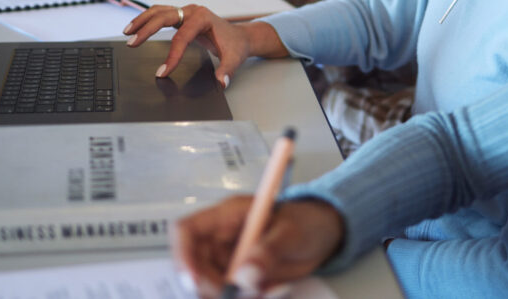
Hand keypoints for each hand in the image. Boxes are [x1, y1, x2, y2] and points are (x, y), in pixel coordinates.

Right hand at [122, 4, 285, 87]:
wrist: (241, 36)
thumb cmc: (236, 46)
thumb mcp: (234, 59)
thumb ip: (227, 71)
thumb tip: (221, 83)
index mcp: (203, 18)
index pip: (182, 37)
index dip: (172, 56)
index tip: (162, 72)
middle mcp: (192, 11)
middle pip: (164, 17)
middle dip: (146, 30)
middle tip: (132, 44)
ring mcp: (186, 11)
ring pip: (158, 11)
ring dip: (142, 21)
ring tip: (127, 33)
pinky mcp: (181, 15)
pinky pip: (160, 14)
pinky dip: (147, 20)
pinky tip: (136, 28)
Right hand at [172, 196, 344, 297]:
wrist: (324, 234)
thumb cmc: (306, 221)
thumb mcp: (290, 232)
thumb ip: (268, 252)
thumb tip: (244, 276)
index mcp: (226, 216)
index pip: (187, 231)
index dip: (183, 255)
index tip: (194, 282)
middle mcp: (221, 240)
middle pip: (194, 268)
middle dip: (211, 287)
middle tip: (241, 294)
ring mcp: (229, 261)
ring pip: (210, 288)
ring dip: (232, 296)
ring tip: (264, 292)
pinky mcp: (241, 279)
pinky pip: (232, 295)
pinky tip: (270, 292)